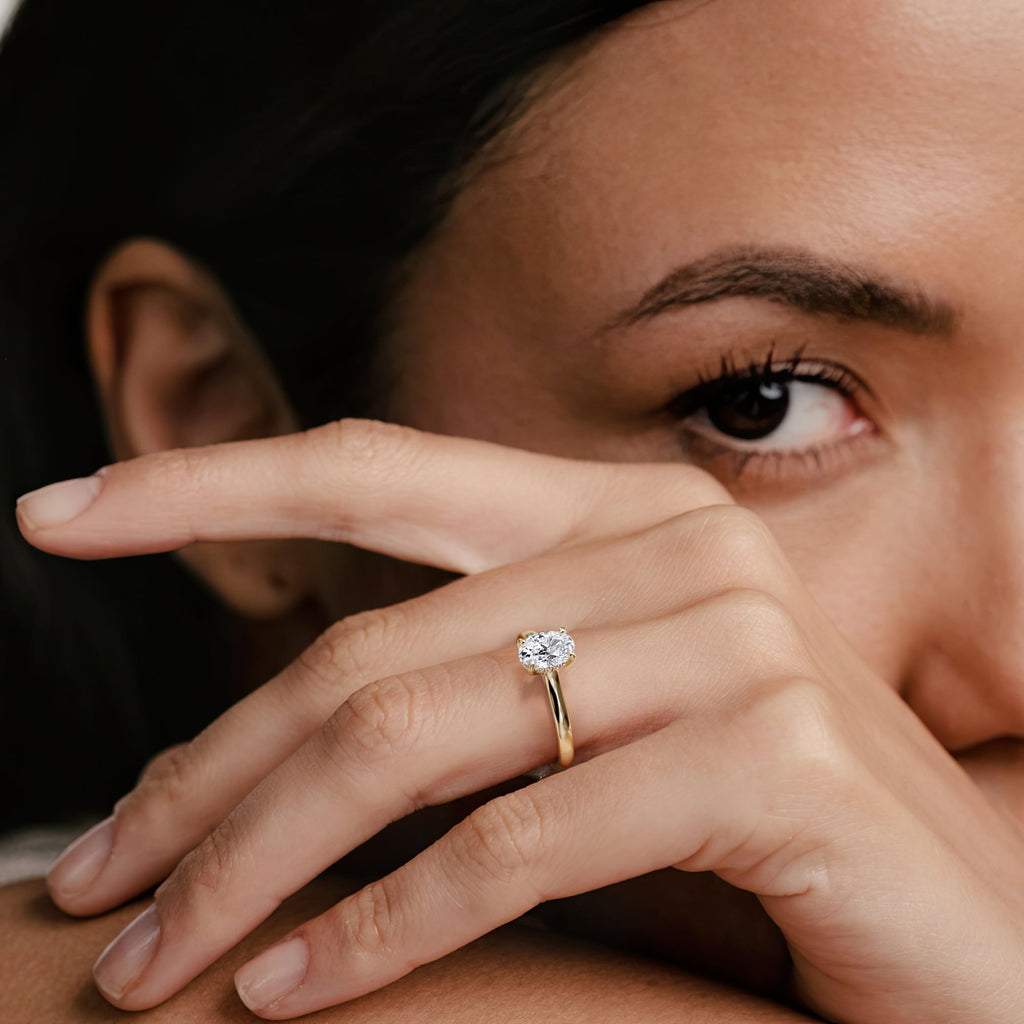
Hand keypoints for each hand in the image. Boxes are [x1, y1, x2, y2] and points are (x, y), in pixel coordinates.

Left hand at [20, 420, 1023, 1022]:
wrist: (959, 917)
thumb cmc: (758, 821)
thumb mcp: (597, 721)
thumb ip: (470, 684)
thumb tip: (278, 731)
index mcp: (620, 513)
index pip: (380, 471)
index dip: (210, 485)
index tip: (58, 515)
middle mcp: (673, 547)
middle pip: (370, 649)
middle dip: (204, 773)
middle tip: (98, 875)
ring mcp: (727, 642)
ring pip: (418, 743)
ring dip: (260, 864)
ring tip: (160, 961)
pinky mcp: (765, 759)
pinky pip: (514, 842)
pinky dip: (382, 926)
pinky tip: (293, 989)